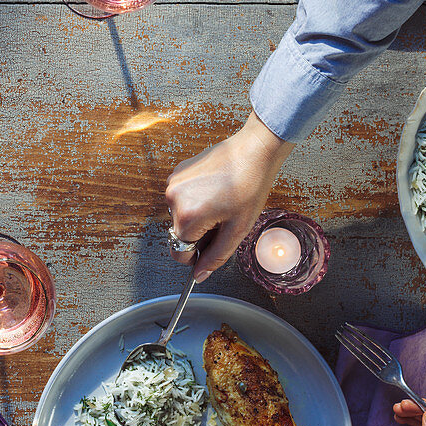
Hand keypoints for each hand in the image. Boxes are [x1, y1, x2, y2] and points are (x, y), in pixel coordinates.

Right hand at [165, 111, 294, 280]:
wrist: (253, 150)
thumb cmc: (250, 186)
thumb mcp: (237, 229)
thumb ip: (216, 256)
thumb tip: (199, 275)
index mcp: (187, 216)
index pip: (179, 252)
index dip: (196, 256)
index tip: (211, 247)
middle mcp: (173, 200)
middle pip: (180, 233)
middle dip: (200, 233)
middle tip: (224, 220)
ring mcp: (172, 184)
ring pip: (180, 215)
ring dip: (197, 216)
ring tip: (221, 202)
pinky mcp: (177, 172)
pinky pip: (181, 198)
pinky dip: (195, 199)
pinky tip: (215, 190)